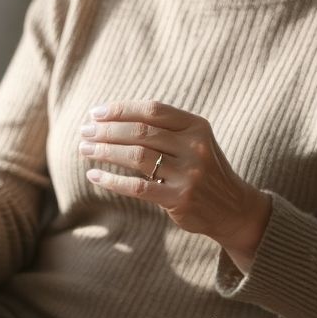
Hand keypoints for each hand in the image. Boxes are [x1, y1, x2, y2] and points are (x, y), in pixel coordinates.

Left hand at [78, 100, 271, 270]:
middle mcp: (194, 147)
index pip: (153, 109)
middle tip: (84, 131)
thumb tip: (110, 117)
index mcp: (197, 127)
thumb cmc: (202, 169)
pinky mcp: (179, 199)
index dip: (121, 109)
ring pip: (136, 156)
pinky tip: (94, 175)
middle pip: (140, 131)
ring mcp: (188, 174)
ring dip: (104, 151)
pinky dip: (111, 180)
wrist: (232, 208)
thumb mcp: (193, 142)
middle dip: (106, 130)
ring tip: (84, 149)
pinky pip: (137, 187)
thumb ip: (163, 128)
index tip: (95, 112)